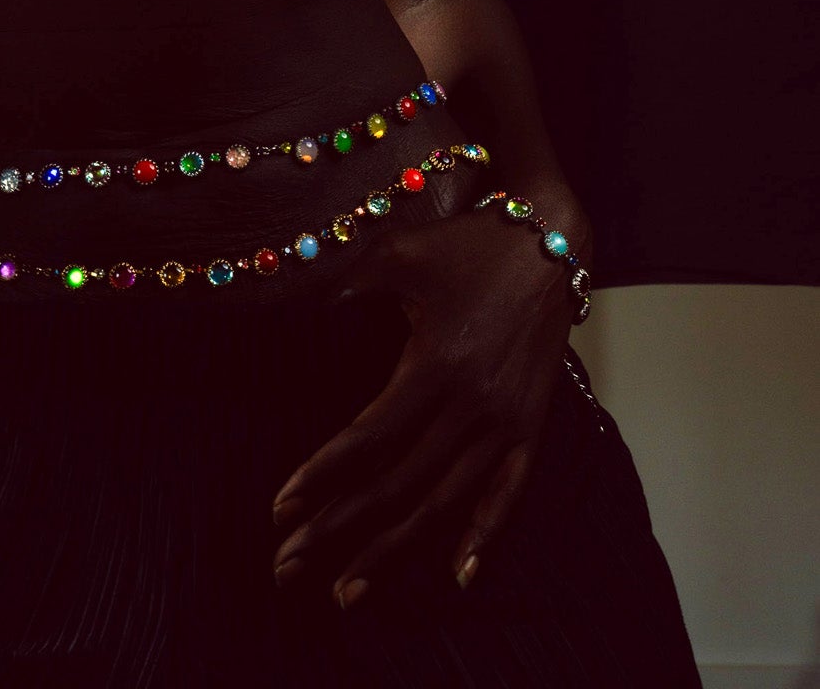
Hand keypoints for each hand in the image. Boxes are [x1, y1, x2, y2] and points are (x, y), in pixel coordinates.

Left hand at [269, 201, 576, 608]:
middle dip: (339, 529)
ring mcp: (507, 422)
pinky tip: (456, 574)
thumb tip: (295, 313)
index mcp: (436, 365)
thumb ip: (346, 287)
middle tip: (288, 566)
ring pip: (443, 503)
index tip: (280, 507)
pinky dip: (482, 536)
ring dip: (393, 550)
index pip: (370, 439)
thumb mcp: (397, 254)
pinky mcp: (532, 426)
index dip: (322, 476)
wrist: (550, 239)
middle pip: (397, 485)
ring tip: (347, 590)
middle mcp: (473, 405)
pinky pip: (508, 493)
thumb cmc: (465, 244)